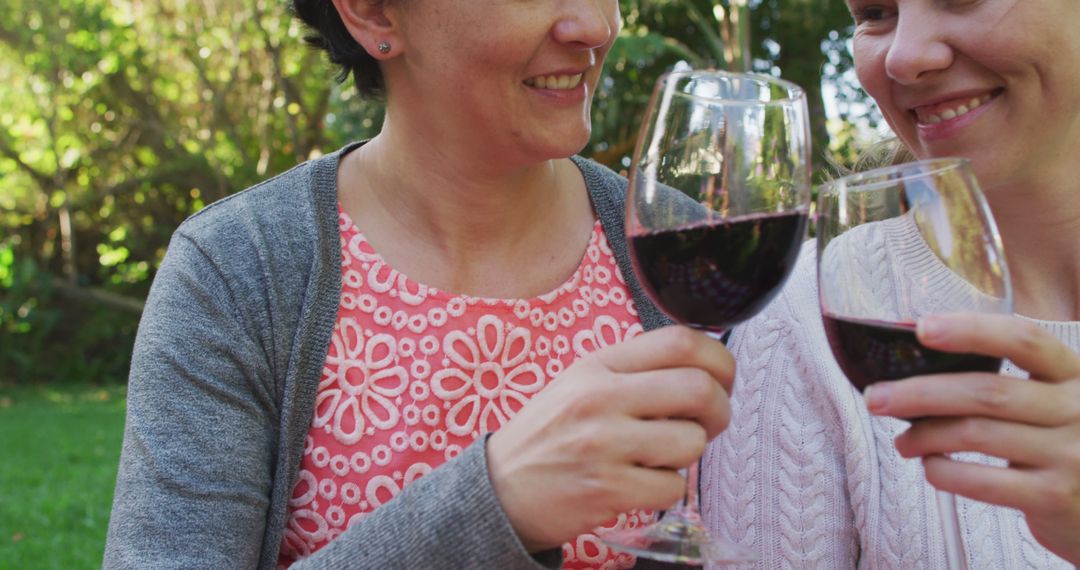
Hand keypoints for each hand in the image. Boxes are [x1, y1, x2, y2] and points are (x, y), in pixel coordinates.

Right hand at [486, 325, 733, 551]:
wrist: (501, 489)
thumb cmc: (550, 434)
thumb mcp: (580, 383)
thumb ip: (634, 370)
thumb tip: (705, 370)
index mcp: (597, 365)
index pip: (679, 341)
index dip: (718, 358)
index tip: (722, 378)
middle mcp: (600, 398)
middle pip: (699, 388)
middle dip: (720, 409)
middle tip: (709, 422)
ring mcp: (603, 445)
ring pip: (692, 442)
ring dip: (689, 453)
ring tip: (661, 455)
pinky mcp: (608, 490)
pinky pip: (673, 487)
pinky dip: (667, 489)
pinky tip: (640, 483)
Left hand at [864, 313, 1079, 563]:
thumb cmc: (1062, 445)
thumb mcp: (1054, 403)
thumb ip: (1008, 384)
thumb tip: (915, 369)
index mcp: (1074, 374)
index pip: (1025, 339)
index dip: (972, 330)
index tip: (921, 328)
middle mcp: (1079, 410)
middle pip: (987, 391)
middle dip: (921, 392)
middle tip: (877, 398)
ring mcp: (1071, 455)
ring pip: (976, 434)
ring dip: (924, 435)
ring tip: (901, 441)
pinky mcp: (1054, 496)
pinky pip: (982, 481)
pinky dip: (944, 472)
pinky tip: (930, 467)